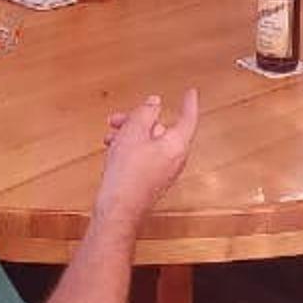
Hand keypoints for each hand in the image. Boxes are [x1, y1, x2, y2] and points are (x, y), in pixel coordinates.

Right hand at [96, 90, 199, 223]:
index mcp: (176, 145)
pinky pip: (144, 157)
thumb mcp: (133, 132)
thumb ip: (145, 113)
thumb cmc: (127, 174)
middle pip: (160, 129)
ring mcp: (164, 171)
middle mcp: (175, 159)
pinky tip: (113, 150)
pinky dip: (130, 149)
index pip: (188, 118)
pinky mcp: (152, 180)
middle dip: (138, 121)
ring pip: (149, 143)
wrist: (118, 209)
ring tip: (110, 137)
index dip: (188, 103)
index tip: (191, 93)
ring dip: (129, 135)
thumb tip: (154, 103)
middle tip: (119, 118)